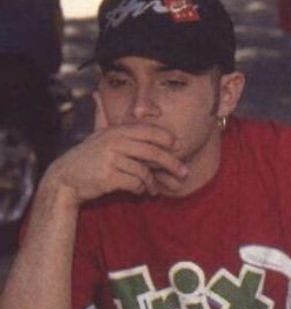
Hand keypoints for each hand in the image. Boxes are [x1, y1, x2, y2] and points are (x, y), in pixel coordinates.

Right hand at [45, 92, 188, 204]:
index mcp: (116, 130)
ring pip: (145, 171)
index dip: (167, 139)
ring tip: (154, 188)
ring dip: (152, 182)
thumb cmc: (87, 158)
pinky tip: (140, 191)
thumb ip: (106, 118)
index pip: (149, 131)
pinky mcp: (109, 176)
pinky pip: (135, 184)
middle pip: (153, 152)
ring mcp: (111, 159)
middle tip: (184, 173)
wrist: (65, 178)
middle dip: (172, 164)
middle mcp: (114, 142)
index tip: (179, 146)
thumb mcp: (98, 135)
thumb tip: (97, 94)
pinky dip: (141, 189)